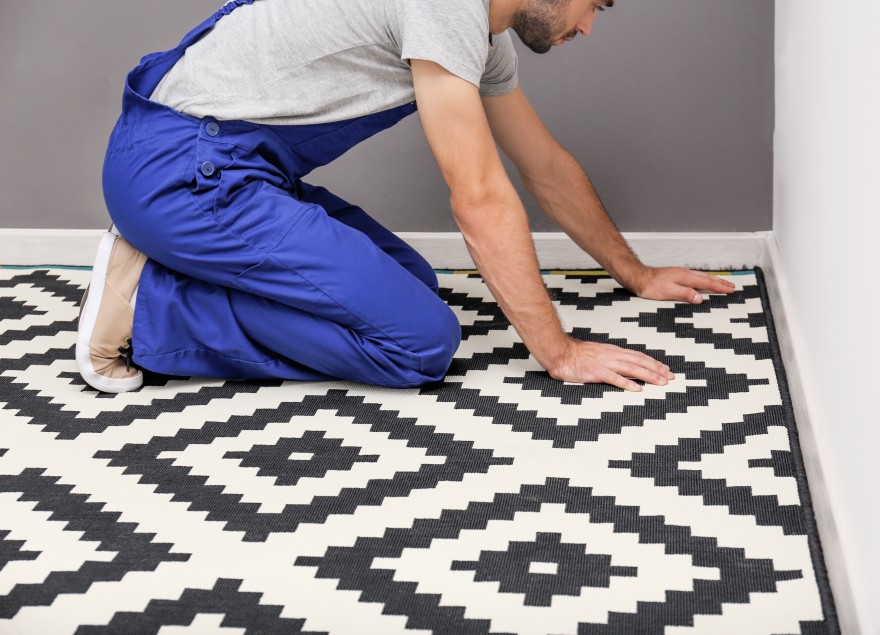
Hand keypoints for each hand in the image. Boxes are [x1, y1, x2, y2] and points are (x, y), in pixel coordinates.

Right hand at [544, 338, 673, 391]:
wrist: (560, 353)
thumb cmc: (576, 355)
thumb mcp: (597, 353)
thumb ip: (610, 358)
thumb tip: (621, 364)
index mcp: (613, 351)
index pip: (638, 356)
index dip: (653, 362)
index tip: (665, 369)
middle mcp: (612, 355)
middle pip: (639, 361)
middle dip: (657, 369)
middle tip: (670, 377)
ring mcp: (605, 363)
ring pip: (632, 369)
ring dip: (648, 375)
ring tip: (661, 382)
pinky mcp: (597, 372)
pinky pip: (615, 379)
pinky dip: (628, 384)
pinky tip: (638, 389)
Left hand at [626, 266, 735, 303]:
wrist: (638, 278)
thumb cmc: (650, 286)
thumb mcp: (668, 292)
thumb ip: (685, 294)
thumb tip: (700, 298)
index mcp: (685, 277)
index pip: (707, 283)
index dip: (719, 287)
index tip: (730, 290)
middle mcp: (685, 273)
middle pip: (707, 278)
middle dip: (721, 282)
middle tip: (732, 286)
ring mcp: (681, 273)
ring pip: (702, 276)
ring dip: (713, 280)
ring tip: (722, 283)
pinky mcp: (676, 275)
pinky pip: (696, 277)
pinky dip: (704, 279)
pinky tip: (702, 282)